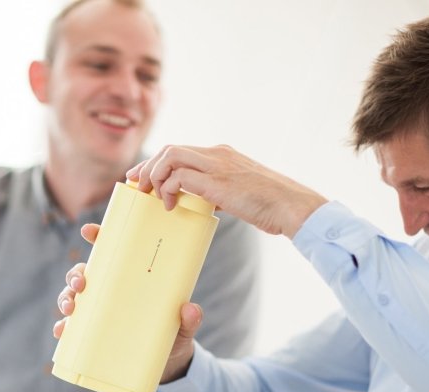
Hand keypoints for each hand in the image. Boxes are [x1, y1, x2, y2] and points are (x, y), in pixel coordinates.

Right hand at [53, 224, 199, 382]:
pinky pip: (72, 328)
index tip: (89, 231)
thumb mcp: (184, 325)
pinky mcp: (92, 335)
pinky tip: (62, 330)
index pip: (112, 252)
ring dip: (66, 298)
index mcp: (131, 279)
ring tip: (71, 308)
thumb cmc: (174, 334)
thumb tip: (190, 309)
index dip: (98, 237)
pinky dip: (63, 327)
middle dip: (76, 275)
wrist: (168, 364)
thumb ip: (190, 318)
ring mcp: (99, 312)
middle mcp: (111, 291)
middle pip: (85, 273)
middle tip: (81, 284)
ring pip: (73, 297)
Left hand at [126, 144, 326, 237]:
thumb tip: (204, 201)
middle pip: (170, 149)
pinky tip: (169, 204)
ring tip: (150, 195)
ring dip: (154, 175)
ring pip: (170, 157)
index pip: (182, 151)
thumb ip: (220, 191)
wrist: (292, 205)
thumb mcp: (241, 192)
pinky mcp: (217, 182)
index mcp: (223, 155)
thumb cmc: (271, 204)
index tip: (144, 177)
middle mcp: (217, 154)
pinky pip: (179, 176)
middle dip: (147, 166)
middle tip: (136, 184)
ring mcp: (217, 166)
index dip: (158, 162)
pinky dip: (168, 188)